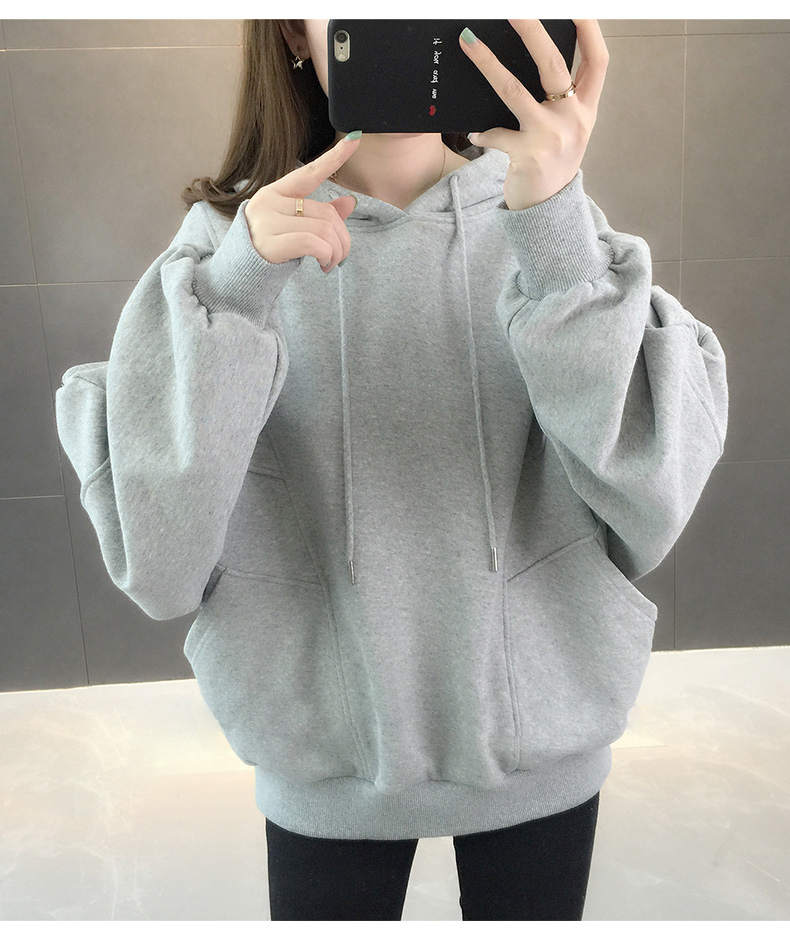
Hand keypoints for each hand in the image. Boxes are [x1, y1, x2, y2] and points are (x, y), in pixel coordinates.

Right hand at [244, 134, 360, 272]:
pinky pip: (312, 243)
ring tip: (331, 262)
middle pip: (326, 213)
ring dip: (336, 250)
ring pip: (323, 229)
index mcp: (276, 192)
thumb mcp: (295, 226)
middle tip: (341, 256)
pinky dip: (326, 255)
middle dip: (342, 238)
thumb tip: (350, 202)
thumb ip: (320, 214)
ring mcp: (267, 222)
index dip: (334, 157)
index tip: (356, 138)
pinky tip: (323, 264)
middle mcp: (269, 202)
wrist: (240, 275)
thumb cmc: (271, 248)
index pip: (309, 172)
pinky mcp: (270, 243)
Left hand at [459, 20, 608, 210]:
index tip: (576, 7)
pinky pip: (496, 134)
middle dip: (532, 30)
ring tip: (469, 43)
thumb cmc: (552, 164)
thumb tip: (536, 60)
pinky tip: (475, 133)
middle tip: (514, 9)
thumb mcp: (568, 130)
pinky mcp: (528, 155)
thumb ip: (563, 100)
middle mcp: (574, 119)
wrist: (548, 211)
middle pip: (554, 64)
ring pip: (515, 90)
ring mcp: (551, 137)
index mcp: (587, 109)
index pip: (598, 60)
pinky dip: (483, 133)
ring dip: (489, 64)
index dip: (590, 29)